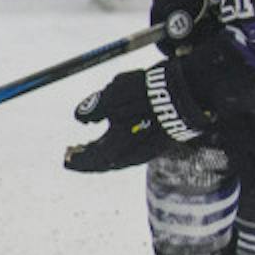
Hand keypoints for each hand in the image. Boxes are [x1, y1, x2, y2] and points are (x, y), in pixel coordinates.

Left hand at [63, 62, 210, 173]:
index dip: (79, 160)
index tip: (66, 158)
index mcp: (121, 142)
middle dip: (88, 161)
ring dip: (101, 157)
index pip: (95, 159)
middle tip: (72, 155)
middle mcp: (135, 152)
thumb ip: (95, 106)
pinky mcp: (160, 144)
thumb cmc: (149, 90)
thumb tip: (79, 117)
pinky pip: (132, 154)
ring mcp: (150, 150)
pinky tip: (111, 142)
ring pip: (120, 160)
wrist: (188, 90)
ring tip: (87, 148)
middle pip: (107, 164)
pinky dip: (117, 152)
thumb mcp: (116, 91)